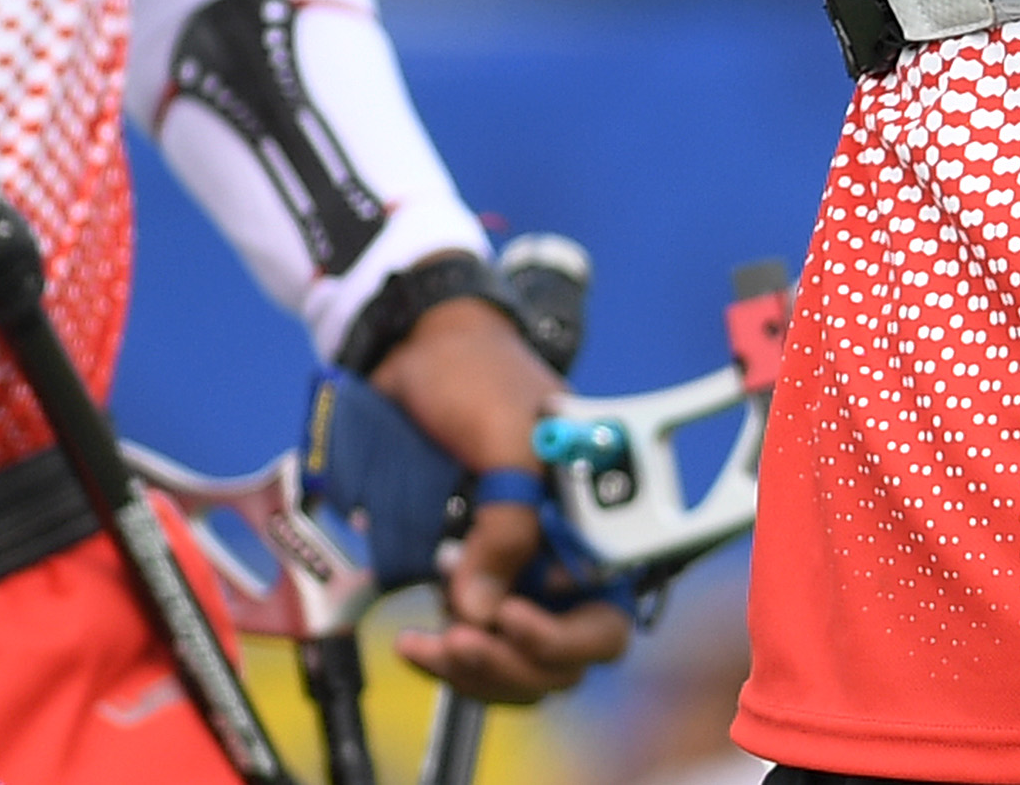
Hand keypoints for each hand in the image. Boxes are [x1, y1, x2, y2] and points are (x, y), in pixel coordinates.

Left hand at [366, 295, 632, 702]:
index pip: (604, 615)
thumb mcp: (506, 439)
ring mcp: (511, 571)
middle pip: (558, 656)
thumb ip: (507, 523)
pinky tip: (414, 643)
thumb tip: (483, 610)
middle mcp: (559, 556)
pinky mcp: (465, 574)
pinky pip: (470, 643)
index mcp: (593, 522)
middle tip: (461, 638)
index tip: (511, 621)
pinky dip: (445, 658)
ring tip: (429, 643)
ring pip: (511, 663)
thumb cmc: (478, 375)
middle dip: (510, 662)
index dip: (563, 636)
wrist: (416, 349)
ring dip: (472, 670)